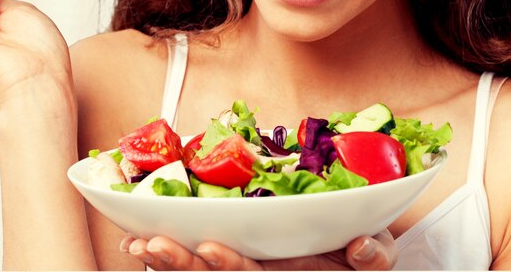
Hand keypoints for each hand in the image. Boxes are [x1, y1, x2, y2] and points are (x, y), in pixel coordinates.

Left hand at [120, 229, 397, 269]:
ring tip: (134, 244)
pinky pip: (197, 260)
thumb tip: (362, 250)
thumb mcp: (376, 256)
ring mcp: (249, 267)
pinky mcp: (238, 253)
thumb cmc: (358, 251)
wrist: (350, 250)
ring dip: (166, 261)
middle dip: (182, 265)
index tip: (206, 247)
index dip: (231, 266)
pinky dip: (169, 254)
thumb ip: (374, 256)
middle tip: (150, 245)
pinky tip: (137, 243)